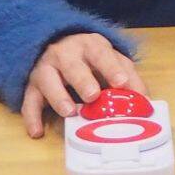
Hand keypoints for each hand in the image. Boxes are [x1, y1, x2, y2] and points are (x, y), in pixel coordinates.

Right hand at [21, 33, 142, 138]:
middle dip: (83, 80)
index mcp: (90, 46)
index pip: (101, 55)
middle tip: (93, 96)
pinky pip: (29, 101)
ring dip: (58, 97)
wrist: (55, 43)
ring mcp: (45, 69)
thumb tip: (145, 100)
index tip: (121, 82)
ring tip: (69, 112)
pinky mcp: (32, 85)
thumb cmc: (91, 58)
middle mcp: (65, 54)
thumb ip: (129, 76)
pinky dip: (31, 117)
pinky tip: (37, 131)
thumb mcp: (112, 60)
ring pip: (47, 81)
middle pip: (72, 66)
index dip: (111, 68)